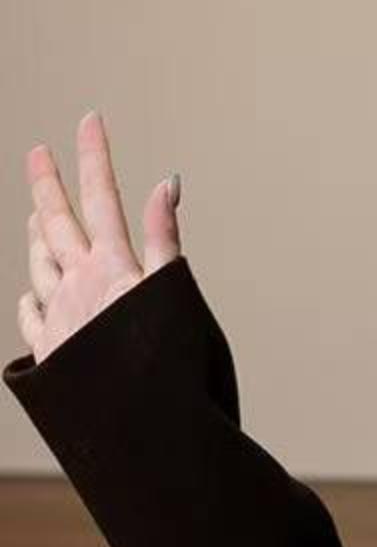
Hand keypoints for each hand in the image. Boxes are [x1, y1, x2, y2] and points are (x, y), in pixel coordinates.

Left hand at [17, 110, 181, 364]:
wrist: (133, 426)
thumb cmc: (167, 364)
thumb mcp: (176, 294)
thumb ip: (165, 238)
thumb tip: (166, 184)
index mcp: (112, 268)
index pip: (102, 197)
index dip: (94, 155)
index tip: (89, 120)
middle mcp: (76, 286)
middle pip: (57, 222)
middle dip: (48, 183)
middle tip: (37, 153)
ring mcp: (57, 318)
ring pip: (39, 263)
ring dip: (37, 233)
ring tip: (34, 214)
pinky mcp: (49, 352)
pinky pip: (30, 313)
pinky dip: (31, 294)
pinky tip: (32, 292)